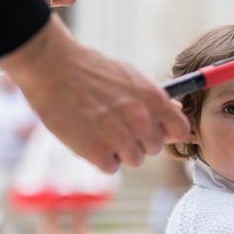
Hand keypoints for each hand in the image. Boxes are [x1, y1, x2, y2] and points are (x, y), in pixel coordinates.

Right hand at [0, 15, 191, 172]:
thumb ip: (156, 99)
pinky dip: (100, 158)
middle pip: (155, 148)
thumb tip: (177, 111)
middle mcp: (141, 121)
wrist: (52, 66)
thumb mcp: (132, 78)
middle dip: (140, 140)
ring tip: (101, 130)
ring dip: (120, 151)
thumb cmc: (92, 70)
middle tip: (118, 125)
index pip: (181, 130)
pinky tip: (89, 138)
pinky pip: (110, 167)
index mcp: (154, 100)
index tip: (158, 131)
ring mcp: (119, 138)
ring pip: (134, 160)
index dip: (169, 133)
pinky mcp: (96, 152)